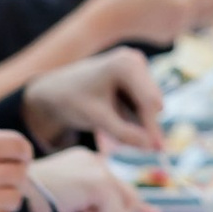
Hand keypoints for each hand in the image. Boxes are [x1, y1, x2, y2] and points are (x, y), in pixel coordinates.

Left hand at [22, 48, 163, 149]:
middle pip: (152, 102)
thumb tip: (152, 146)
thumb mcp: (96, 119)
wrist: (55, 90)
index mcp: (125, 64)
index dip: (153, 127)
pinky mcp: (136, 76)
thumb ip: (124, 133)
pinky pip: (142, 103)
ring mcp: (136, 67)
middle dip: (146, 126)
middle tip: (145, 150)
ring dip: (139, 123)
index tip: (158, 150)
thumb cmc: (71, 101)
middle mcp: (135, 60)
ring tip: (115, 132)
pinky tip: (115, 122)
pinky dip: (133, 117)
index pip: (149, 101)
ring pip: (148, 105)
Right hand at [30, 146, 136, 211]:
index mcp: (87, 163)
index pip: (121, 186)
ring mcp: (99, 171)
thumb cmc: (34, 203)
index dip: (138, 205)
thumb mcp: (68, 202)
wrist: (16, 195)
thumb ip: (93, 206)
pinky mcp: (100, 184)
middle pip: (128, 200)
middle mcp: (97, 162)